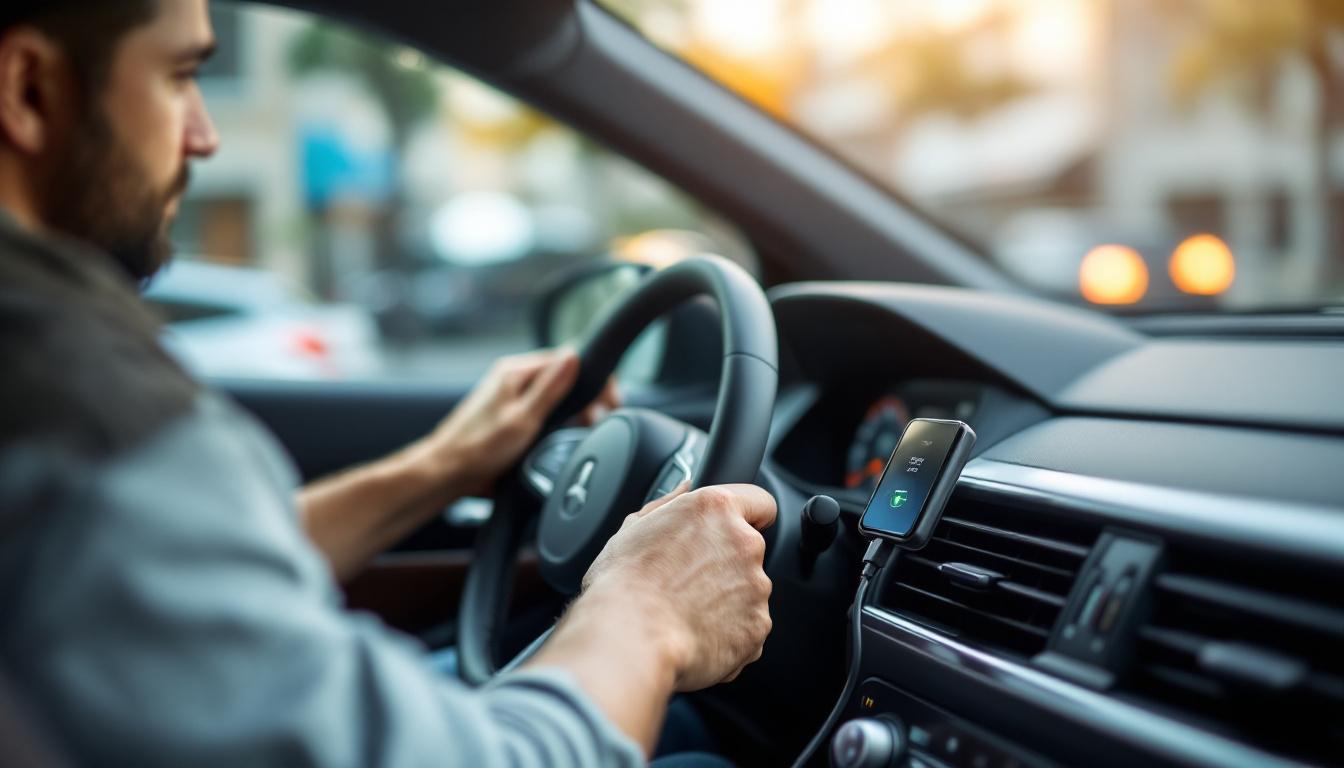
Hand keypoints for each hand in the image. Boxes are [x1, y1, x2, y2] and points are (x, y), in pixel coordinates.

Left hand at [419, 348, 618, 497]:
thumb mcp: (523, 418)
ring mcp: (509, 397)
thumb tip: (574, 356)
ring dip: (573, 410)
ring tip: (587, 430)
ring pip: (554, 394)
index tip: (609, 402)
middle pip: (563, 377)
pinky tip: (564, 437)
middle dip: (587, 396)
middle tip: (602, 421)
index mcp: (515, 372)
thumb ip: (550, 387)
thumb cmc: (477, 449)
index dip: (594, 379)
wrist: (446, 473)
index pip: (567, 360)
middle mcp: (512, 379)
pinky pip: (542, 410)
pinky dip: (558, 420)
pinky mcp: (508, 416)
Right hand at [579, 484, 776, 690]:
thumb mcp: (633, 528)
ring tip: (685, 612)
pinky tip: (694, 634)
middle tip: (688, 580)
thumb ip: (670, 503)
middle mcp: (744, 544)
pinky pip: (747, 627)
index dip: (749, 515)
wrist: (630, 638)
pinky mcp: (757, 626)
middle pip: (749, 551)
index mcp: (716, 510)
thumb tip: (687, 488)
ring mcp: (755, 588)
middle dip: (726, 564)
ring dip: (726, 600)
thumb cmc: (624, 584)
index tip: (740, 527)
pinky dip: (728, 633)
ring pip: (748, 591)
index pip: (761, 501)